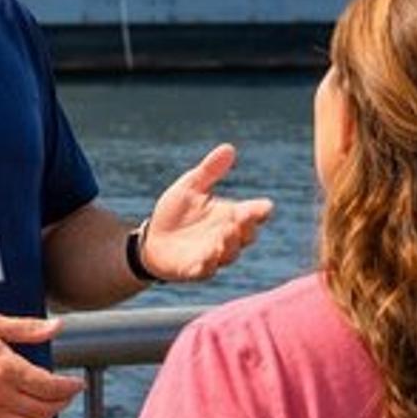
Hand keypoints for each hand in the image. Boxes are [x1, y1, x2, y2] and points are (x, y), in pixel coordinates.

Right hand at [0, 314, 83, 417]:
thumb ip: (28, 328)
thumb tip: (55, 327)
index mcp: (5, 369)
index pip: (48, 387)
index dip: (68, 387)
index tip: (76, 384)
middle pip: (43, 409)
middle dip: (62, 402)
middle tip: (68, 393)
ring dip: (46, 416)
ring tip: (52, 403)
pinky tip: (29, 416)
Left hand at [140, 144, 274, 282]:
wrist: (152, 240)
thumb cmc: (176, 212)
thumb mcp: (190, 186)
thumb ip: (209, 170)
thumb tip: (228, 148)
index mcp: (230, 214)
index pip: (254, 214)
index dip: (261, 211)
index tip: (264, 208)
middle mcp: (227, 236)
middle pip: (247, 234)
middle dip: (246, 226)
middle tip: (240, 216)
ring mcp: (213, 254)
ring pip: (229, 253)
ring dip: (229, 244)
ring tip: (225, 233)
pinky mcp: (195, 269)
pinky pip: (205, 270)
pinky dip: (206, 265)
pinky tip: (205, 258)